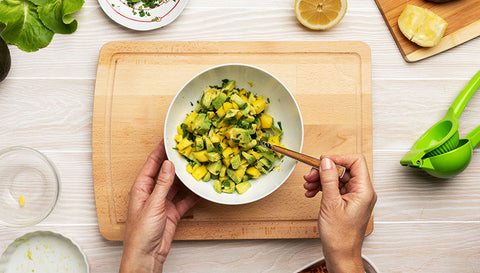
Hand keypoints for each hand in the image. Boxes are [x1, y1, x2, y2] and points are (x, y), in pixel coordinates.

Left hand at [120, 140, 199, 272]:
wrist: (146, 256)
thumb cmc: (141, 233)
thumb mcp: (153, 205)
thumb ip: (162, 184)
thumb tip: (168, 164)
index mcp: (141, 188)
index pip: (152, 163)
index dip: (160, 150)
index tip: (169, 138)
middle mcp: (152, 193)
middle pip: (165, 172)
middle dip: (176, 161)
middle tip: (187, 149)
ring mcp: (162, 203)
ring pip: (176, 185)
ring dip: (185, 177)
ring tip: (196, 165)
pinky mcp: (172, 213)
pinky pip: (184, 200)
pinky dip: (192, 194)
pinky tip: (200, 188)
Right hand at [303, 154, 375, 272]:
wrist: (340, 254)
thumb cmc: (340, 236)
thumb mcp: (330, 203)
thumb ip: (329, 179)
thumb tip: (326, 161)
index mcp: (364, 190)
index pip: (356, 161)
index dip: (338, 158)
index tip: (323, 161)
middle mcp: (362, 192)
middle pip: (344, 170)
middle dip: (325, 171)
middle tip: (310, 175)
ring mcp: (355, 198)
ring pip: (338, 179)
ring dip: (321, 180)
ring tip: (308, 185)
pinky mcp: (347, 203)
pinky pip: (335, 188)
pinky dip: (323, 188)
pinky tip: (312, 192)